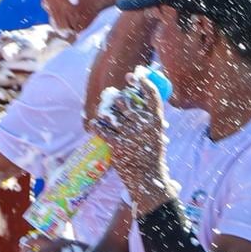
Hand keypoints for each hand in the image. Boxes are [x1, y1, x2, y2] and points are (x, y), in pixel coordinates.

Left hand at [91, 73, 171, 212]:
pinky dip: (97, 126)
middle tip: (111, 97)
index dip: (142, 82)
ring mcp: (129, 134)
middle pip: (126, 102)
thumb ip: (148, 117)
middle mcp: (143, 125)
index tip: (133, 76)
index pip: (151, 95)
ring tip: (104, 112)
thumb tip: (138, 98)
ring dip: (105, 111)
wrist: (147, 176)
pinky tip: (94, 124)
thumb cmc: (151, 153)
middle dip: (117, 99)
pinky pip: (102, 129)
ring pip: (111, 114)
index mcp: (156, 120)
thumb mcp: (156, 133)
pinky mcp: (117, 144)